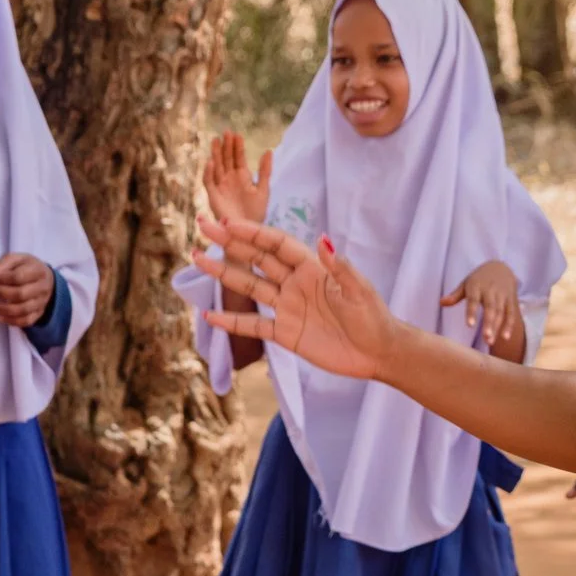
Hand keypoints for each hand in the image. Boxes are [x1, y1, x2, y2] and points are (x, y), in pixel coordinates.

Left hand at [0, 253, 55, 327]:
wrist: (45, 279)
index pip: (18, 277)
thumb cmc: (26, 267)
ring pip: (23, 309)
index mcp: (38, 271)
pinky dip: (11, 321)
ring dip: (2, 309)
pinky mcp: (39, 313)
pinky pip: (26, 321)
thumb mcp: (16, 260)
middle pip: (20, 294)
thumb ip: (2, 265)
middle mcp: (43, 287)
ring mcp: (42, 302)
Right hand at [192, 217, 396, 381]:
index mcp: (313, 268)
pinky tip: (209, 314)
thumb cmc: (373, 316)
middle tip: (204, 225)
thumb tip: (324, 239)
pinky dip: (231, 320)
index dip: (254, 232)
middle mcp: (295, 283)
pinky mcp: (285, 333)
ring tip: (198, 258)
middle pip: (257, 258)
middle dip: (231, 243)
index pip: (277, 245)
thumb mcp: (359, 290)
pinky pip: (253, 324)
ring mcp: (287, 307)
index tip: (229, 223)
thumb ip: (340, 267)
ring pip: (250, 286)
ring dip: (224, 273)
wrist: (378, 352)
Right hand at [203, 131, 271, 226]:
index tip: (237, 134)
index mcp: (242, 177)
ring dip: (215, 155)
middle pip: (225, 159)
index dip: (237, 146)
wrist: (247, 232)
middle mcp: (229, 179)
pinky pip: (209, 183)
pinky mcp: (213, 197)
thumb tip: (269, 150)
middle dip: (225, 146)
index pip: (238, 158)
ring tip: (215, 140)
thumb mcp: (263, 189)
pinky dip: (209, 173)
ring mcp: (220, 187)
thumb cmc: (256, 212)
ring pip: (216, 167)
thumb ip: (265, 171)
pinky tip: (211, 163)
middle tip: (226, 132)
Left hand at [444, 260, 521, 349]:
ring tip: (490, 341)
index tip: (470, 325)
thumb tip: (441, 302)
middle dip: (489, 323)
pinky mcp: (511, 299)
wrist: (500, 267)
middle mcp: (491, 290)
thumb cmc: (479, 279)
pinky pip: (511, 313)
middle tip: (485, 337)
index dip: (472, 312)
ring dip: (497, 327)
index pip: (473, 300)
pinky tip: (505, 337)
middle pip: (491, 308)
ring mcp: (502, 295)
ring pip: (501, 312)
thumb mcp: (466, 283)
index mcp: (477, 286)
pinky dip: (509, 325)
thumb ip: (455, 295)